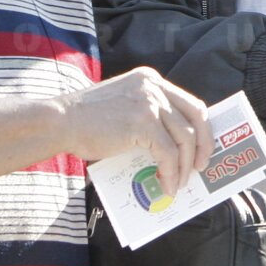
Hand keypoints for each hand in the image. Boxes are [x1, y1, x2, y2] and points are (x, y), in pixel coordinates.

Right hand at [60, 67, 211, 195]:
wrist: (61, 121)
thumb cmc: (87, 120)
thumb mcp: (125, 106)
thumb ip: (149, 115)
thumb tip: (173, 147)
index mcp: (151, 80)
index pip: (190, 103)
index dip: (202, 129)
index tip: (203, 149)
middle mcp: (154, 87)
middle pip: (196, 117)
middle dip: (204, 146)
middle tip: (200, 167)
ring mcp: (150, 103)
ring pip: (185, 138)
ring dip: (185, 166)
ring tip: (178, 183)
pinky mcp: (143, 123)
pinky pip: (168, 153)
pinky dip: (170, 173)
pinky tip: (165, 185)